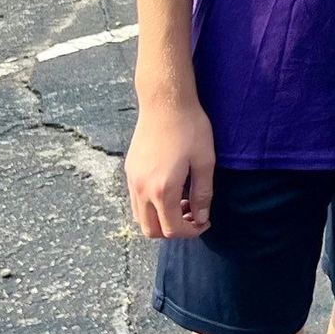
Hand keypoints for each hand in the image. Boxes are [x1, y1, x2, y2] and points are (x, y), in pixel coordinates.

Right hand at [126, 98, 216, 238]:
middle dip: (173, 231)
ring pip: (140, 218)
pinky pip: (136, 201)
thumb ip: (203, 194)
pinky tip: (170, 191)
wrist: (165, 101)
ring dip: (160, 220)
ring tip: (183, 203)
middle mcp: (142, 189)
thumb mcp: (205, 161)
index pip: (172, 229)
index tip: (205, 222)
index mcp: (163, 189)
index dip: (191, 232)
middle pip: (151, 231)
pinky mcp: (129, 170)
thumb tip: (201, 218)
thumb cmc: (190, 128)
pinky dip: (151, 207)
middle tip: (193, 217)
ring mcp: (132, 180)